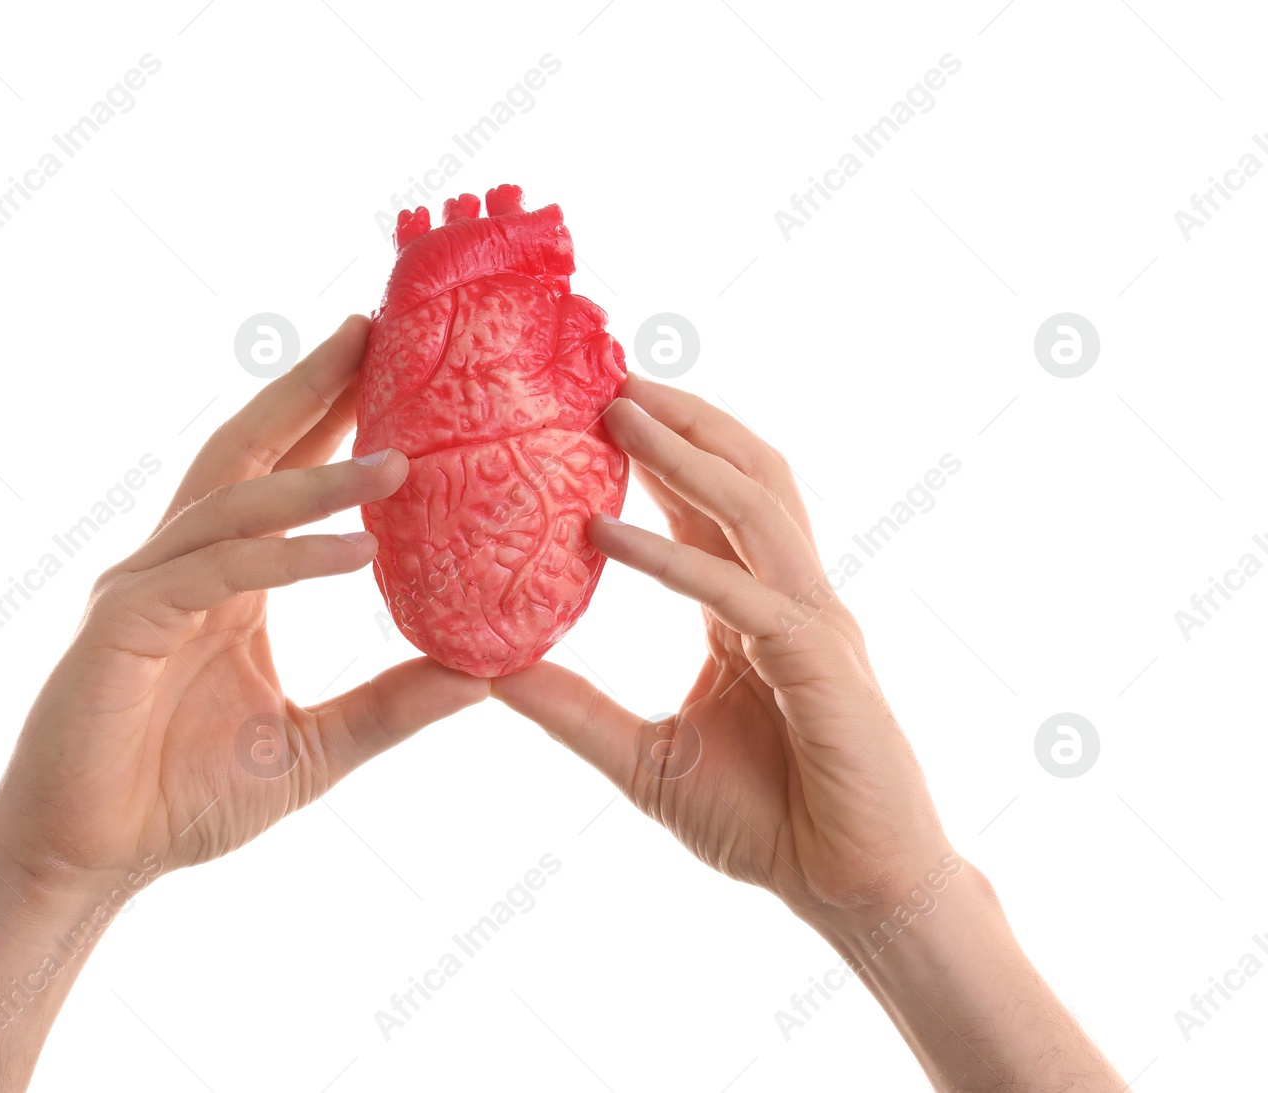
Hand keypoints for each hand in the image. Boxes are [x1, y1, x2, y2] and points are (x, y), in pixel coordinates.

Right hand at [0, 315, 489, 894]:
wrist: (91, 860)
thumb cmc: (183, 801)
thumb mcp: (315, 748)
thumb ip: (390, 706)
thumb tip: (481, 675)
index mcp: (224, 582)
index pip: (279, 476)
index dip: (330, 419)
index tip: (393, 370)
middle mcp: (183, 566)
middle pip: (249, 452)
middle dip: (311, 390)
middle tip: (376, 330)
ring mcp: (148, 588)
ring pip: (239, 503)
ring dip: (318, 474)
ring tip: (400, 452)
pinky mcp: (126, 625)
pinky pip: (222, 574)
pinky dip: (290, 557)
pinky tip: (358, 549)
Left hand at [494, 376, 1123, 1090]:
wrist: (851, 893)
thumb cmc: (767, 823)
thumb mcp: (642, 759)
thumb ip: (573, 710)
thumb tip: (488, 672)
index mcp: (750, 609)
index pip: (706, 504)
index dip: (658, 447)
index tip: (592, 399)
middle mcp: (787, 598)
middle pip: (741, 475)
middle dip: (678, 416)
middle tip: (601, 367)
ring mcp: (812, 624)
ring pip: (753, 508)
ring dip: (684, 453)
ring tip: (615, 409)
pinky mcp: (821, 665)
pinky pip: (740, 593)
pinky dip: (674, 557)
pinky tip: (606, 533)